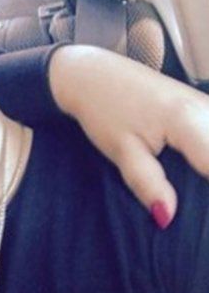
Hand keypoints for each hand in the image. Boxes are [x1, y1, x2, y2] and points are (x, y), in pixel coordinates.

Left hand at [50, 45, 208, 227]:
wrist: (95, 75)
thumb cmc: (104, 110)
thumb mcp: (120, 150)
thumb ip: (146, 183)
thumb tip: (167, 217)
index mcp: (187, 120)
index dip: (208, 196)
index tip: (200, 214)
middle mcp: (208, 109)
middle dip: (205, 181)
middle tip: (203, 209)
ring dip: (205, 169)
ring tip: (190, 183)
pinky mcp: (208, 106)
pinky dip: (205, 157)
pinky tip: (195, 170)